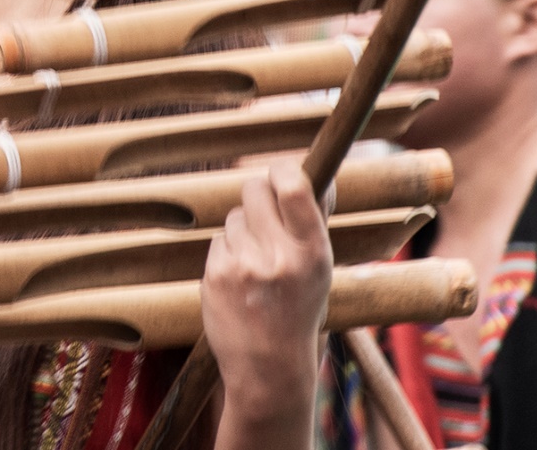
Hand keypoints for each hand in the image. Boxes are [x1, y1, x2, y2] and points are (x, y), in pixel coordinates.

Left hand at [202, 159, 332, 425]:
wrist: (269, 367)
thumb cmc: (300, 309)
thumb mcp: (320, 268)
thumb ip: (314, 220)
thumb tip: (321, 175)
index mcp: (312, 251)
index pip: (293, 186)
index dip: (282, 170)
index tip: (282, 174)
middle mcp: (278, 257)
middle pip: (254, 188)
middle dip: (258, 194)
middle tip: (265, 216)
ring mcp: (243, 266)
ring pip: (234, 216)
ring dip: (243, 230)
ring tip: (256, 263)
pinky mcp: (215, 275)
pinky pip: (218, 240)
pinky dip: (227, 252)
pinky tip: (239, 280)